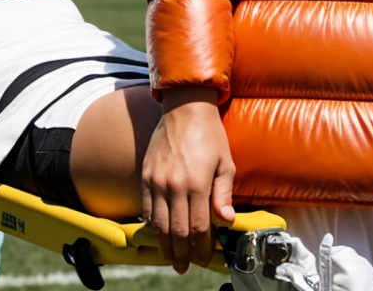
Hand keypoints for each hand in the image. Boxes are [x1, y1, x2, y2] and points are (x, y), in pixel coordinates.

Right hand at [140, 86, 234, 271]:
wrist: (185, 107)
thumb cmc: (210, 134)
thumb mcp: (226, 162)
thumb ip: (224, 194)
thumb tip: (227, 220)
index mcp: (197, 183)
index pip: (198, 228)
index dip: (202, 248)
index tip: (206, 258)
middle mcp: (174, 185)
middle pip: (177, 232)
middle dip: (183, 254)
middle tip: (187, 266)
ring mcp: (157, 181)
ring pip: (159, 225)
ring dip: (166, 246)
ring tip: (173, 258)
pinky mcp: (146, 176)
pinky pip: (146, 209)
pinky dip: (152, 227)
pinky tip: (159, 235)